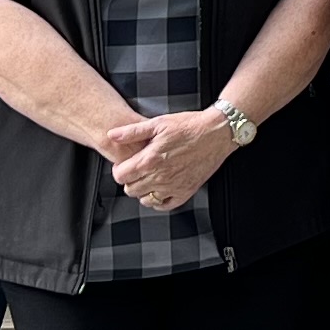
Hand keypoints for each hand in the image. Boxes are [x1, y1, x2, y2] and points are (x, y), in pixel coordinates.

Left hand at [97, 110, 237, 215]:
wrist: (216, 133)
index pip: (120, 176)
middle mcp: (160, 177)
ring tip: (150, 177)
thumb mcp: (158, 123)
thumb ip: (132, 132)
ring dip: (143, 190)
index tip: (125, 164)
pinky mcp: (185, 192)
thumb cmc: (190, 126)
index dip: (119, 170)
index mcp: (150, 160)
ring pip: (145, 199)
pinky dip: (159, 200)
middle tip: (138, 170)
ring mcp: (173, 187)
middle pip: (130, 190)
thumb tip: (112, 135)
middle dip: (130, 180)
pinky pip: (164, 205)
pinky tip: (161, 189)